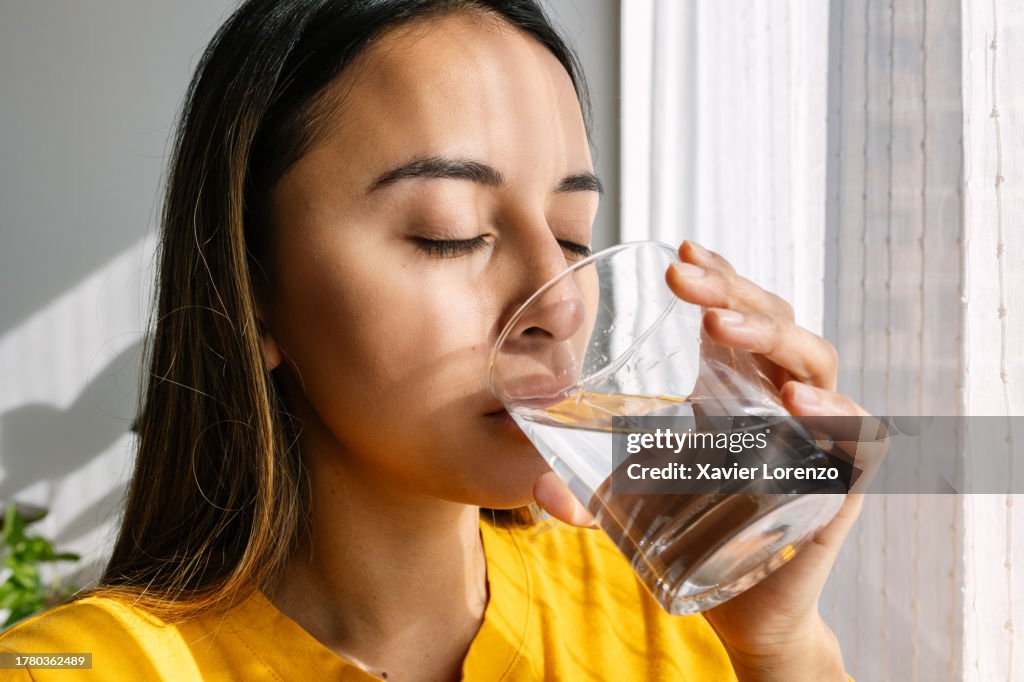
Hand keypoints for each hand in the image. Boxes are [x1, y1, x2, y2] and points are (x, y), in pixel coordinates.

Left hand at [533, 241, 864, 680]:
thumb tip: (538, 489)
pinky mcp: (840, 479)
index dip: (717, 275)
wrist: (742, 606)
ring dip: (772, 337)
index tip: (679, 252)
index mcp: (733, 388)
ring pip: (813, 363)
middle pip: (774, 322)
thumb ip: (587, 492)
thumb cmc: (693, 536)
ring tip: (722, 326)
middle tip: (686, 281)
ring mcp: (814, 434)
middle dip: (733, 292)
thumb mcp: (634, 500)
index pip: (736, 311)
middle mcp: (779, 399)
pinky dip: (835, 413)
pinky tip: (797, 403)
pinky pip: (855, 433)